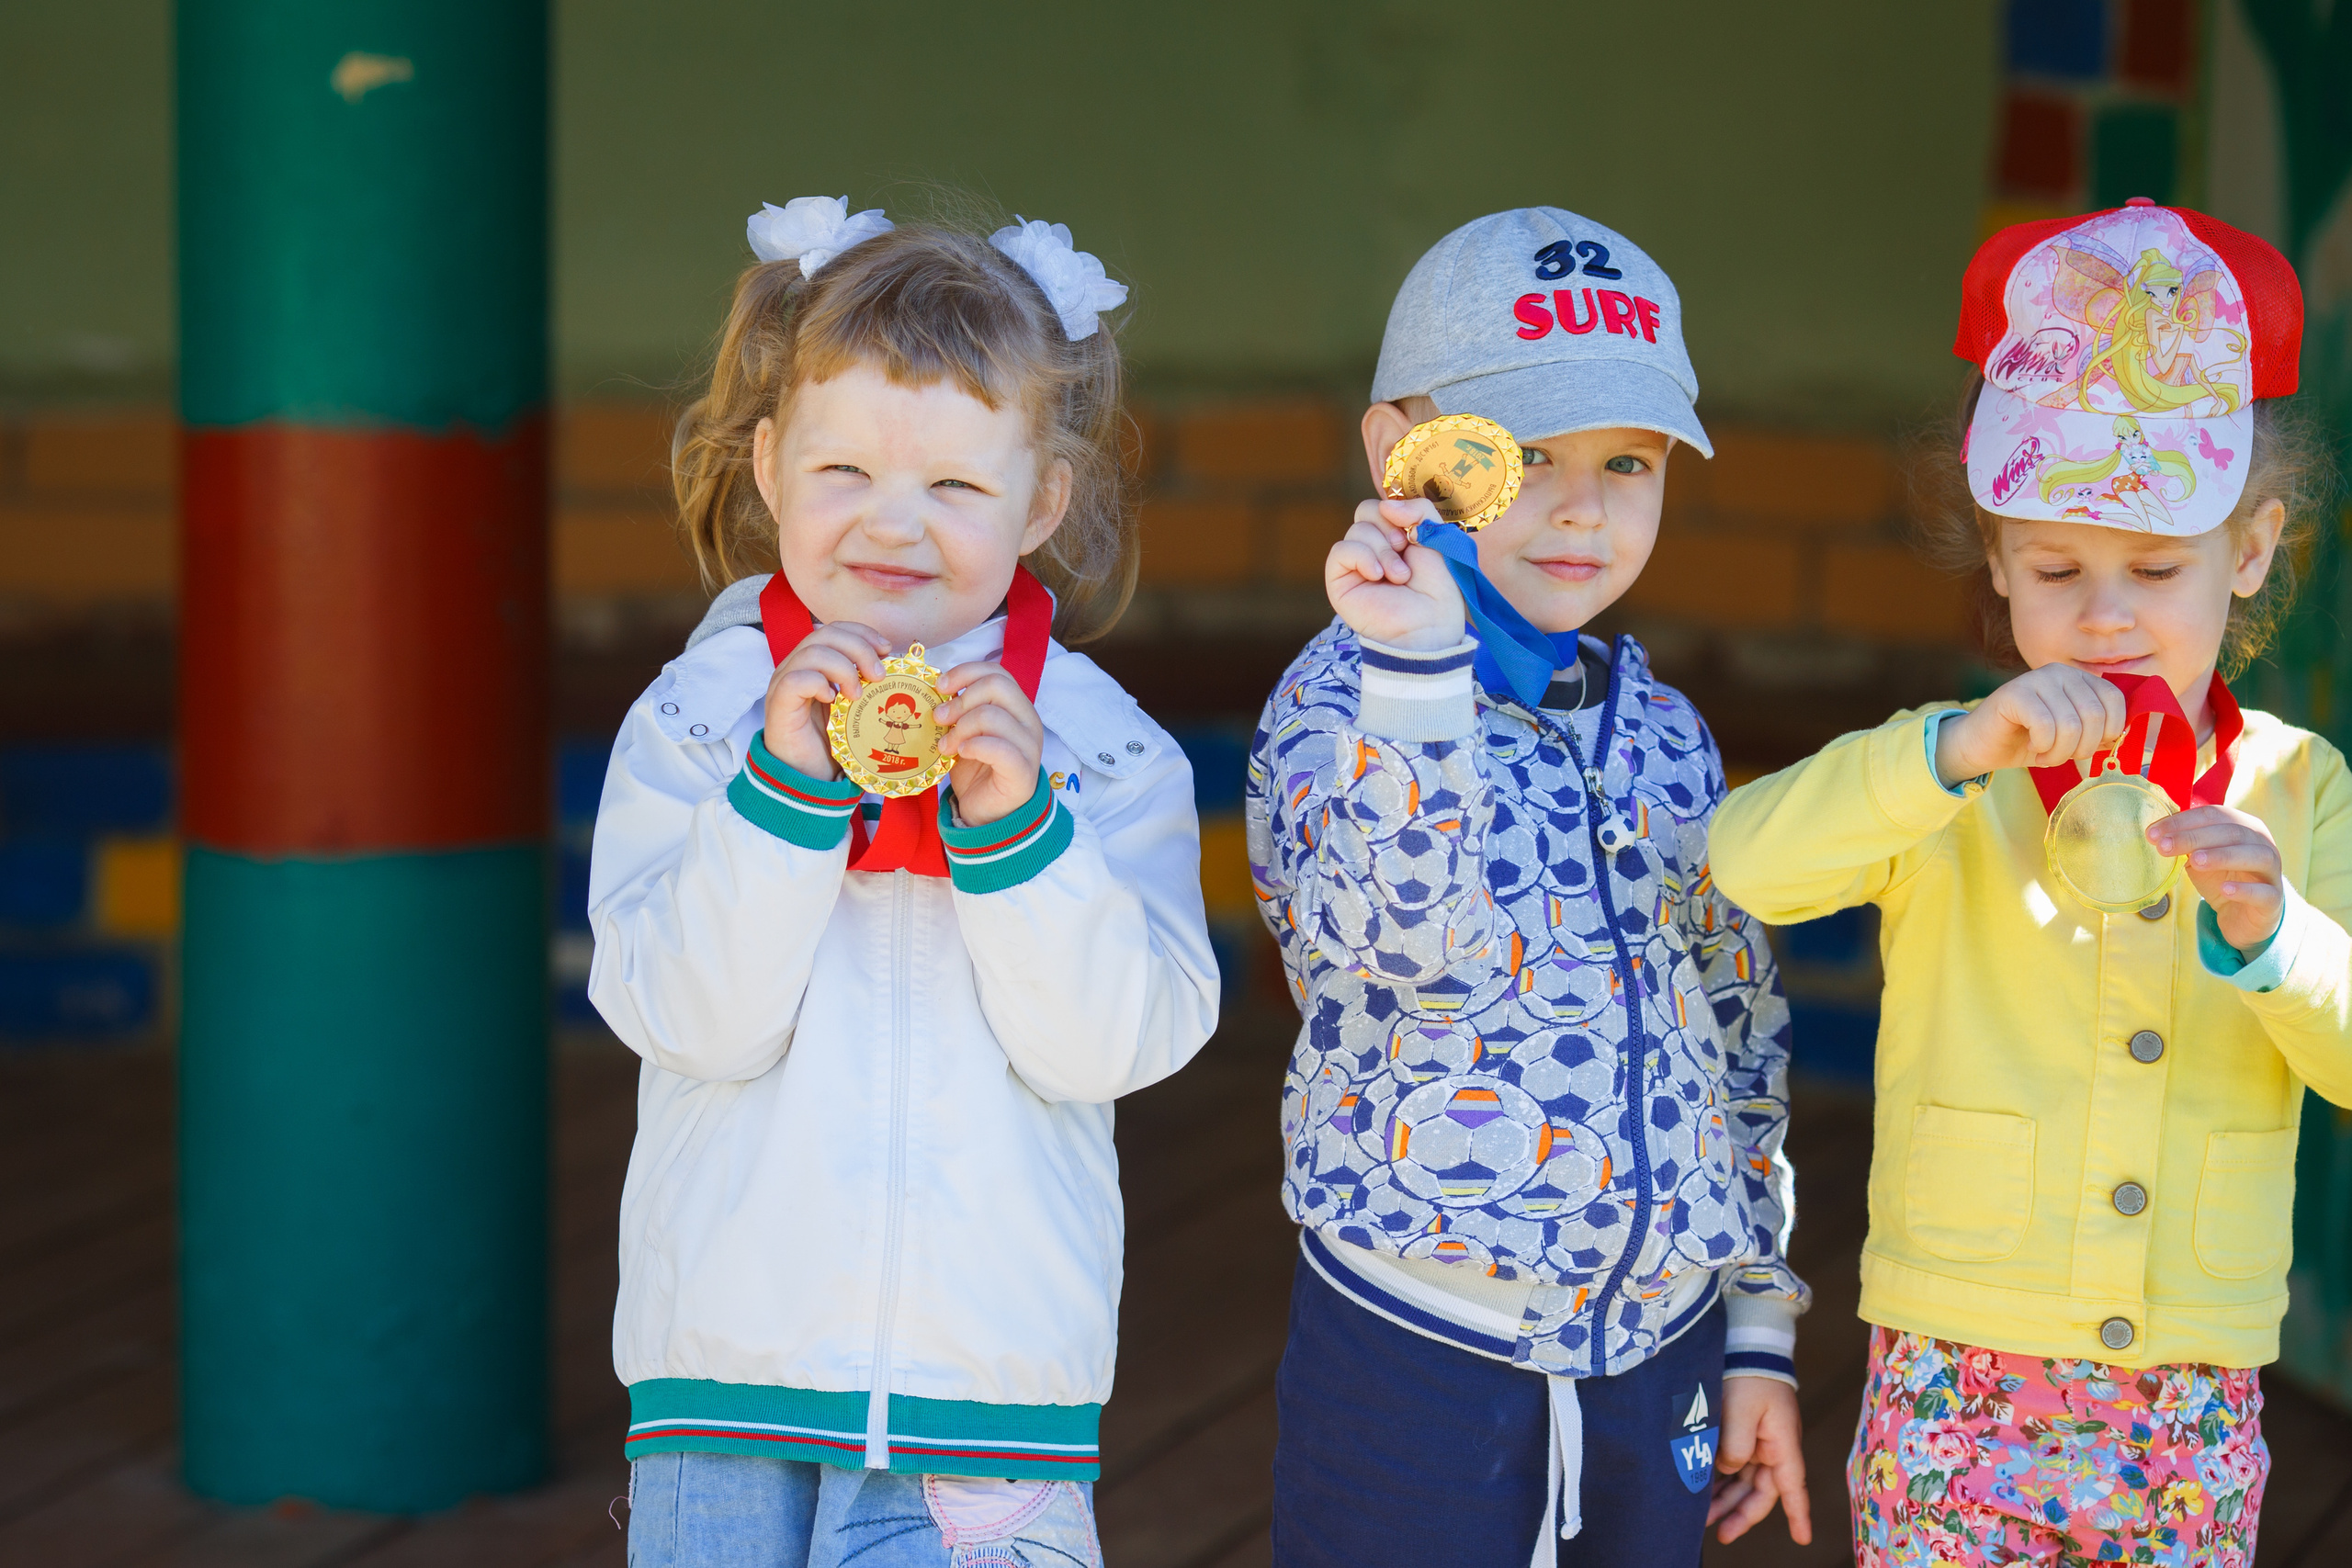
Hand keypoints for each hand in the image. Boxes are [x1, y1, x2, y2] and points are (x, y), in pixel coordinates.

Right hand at [762, 622, 890, 779]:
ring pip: (812, 652)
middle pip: (825, 634)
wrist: (808, 778)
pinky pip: (795, 680)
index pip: (834, 629)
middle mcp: (795, 667)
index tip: (886, 649)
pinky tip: (833, 699)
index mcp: (813, 663)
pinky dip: (818, 684)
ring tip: (858, 694)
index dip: (862, 632)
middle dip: (859, 648)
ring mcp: (783, 683)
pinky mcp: (778, 704)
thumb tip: (895, 663)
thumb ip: (866, 683)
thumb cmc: (831, 743)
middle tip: (878, 675)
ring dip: (843, 668)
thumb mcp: (855, 706)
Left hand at [934, 661, 1045, 826]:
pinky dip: (974, 746)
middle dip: (961, 699)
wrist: (988, 813)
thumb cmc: (978, 769)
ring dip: (960, 728)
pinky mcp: (1023, 772)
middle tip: (940, 719)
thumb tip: (938, 690)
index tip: (941, 687)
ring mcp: (1030, 747)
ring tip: (946, 746)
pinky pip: (999, 748)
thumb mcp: (966, 732)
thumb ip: (960, 710)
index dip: (966, 673)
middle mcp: (1028, 722)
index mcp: (1017, 708)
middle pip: (997, 686)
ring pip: (992, 715)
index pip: (997, 672)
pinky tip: (961, 754)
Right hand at [1323, 498, 1466, 651]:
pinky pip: (1341, 550)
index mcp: (1396, 538)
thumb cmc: (1438, 589)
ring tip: (1398, 576)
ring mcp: (1355, 565)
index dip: (1398, 511)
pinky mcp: (1339, 581)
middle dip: (1389, 528)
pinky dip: (1361, 557)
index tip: (1415, 532)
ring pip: (1356, 530)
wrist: (1429, 626)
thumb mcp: (1438, 537)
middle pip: (1366, 510)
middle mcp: (1374, 549)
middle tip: (1404, 550)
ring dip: (1382, 550)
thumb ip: (1420, 509)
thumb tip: (1386, 506)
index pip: (1384, 506)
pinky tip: (1377, 576)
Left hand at [1707, 1376, 1810, 1545]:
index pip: (1793, 1487)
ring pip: (1744, 1482)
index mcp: (1782, 1444)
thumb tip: (1729, 1469)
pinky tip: (1702, 1491)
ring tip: (1702, 1516)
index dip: (1798, 1514)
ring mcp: (1758, 1443)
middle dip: (1741, 1514)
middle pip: (1761, 1492)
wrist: (1746, 1346)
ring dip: (1726, 1500)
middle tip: (1720, 1533)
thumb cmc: (1749, 1375)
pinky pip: (1733, 1466)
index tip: (1802, 1539)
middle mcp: (1773, 1449)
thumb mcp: (1740, 1409)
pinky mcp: (1742, 1435)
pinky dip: (1721, 1481)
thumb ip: (1735, 1445)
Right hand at [1935, 664, 2129, 784]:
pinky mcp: (2014, 693)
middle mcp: (2060, 672)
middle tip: (2062, 757)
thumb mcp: (2072, 736)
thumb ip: (2098, 731)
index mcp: (2079, 678)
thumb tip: (2122, 738)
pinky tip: (2032, 746)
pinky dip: (2043, 746)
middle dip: (2081, 748)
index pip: (2114, 700)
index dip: (2110, 732)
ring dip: (2060, 752)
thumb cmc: (2030, 741)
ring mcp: (2036, 679)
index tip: (2088, 748)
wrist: (1982, 744)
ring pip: (2069, 725)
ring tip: (2046, 755)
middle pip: (2094, 715)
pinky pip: (2045, 726)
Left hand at [2152, 805, 2285, 950]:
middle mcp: (2262, 844)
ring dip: (2223, 856)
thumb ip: (2184, 843)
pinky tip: (2224, 890)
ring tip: (2195, 861)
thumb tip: (2155, 834)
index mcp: (2244, 827)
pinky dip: (2245, 889)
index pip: (2213, 815)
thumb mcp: (2199, 858)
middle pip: (2232, 832)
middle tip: (2164, 847)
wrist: (2243, 915)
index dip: (2182, 821)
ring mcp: (2271, 871)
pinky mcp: (2273, 899)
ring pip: (2256, 856)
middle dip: (2195, 837)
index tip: (2152, 833)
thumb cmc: (2221, 878)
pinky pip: (2265, 892)